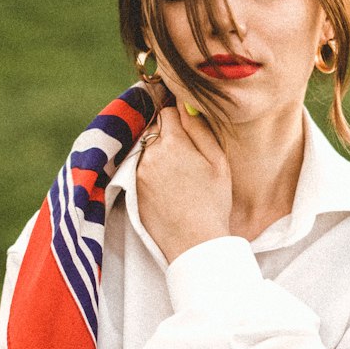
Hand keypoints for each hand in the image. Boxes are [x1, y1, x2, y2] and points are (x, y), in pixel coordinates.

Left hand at [136, 102, 232, 262]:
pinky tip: (167, 185)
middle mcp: (149, 154)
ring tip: (178, 172)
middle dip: (168, 134)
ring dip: (158, 152)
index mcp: (172, 143)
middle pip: (155, 129)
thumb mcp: (217, 161)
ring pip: (147, 148)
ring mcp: (137, 172)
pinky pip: (140, 167)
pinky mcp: (132, 188)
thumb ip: (200, 129)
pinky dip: (151, 169)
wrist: (194, 243)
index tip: (188, 126)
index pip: (169, 111)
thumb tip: (186, 105)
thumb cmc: (213, 202)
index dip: (180, 117)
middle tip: (186, 154)